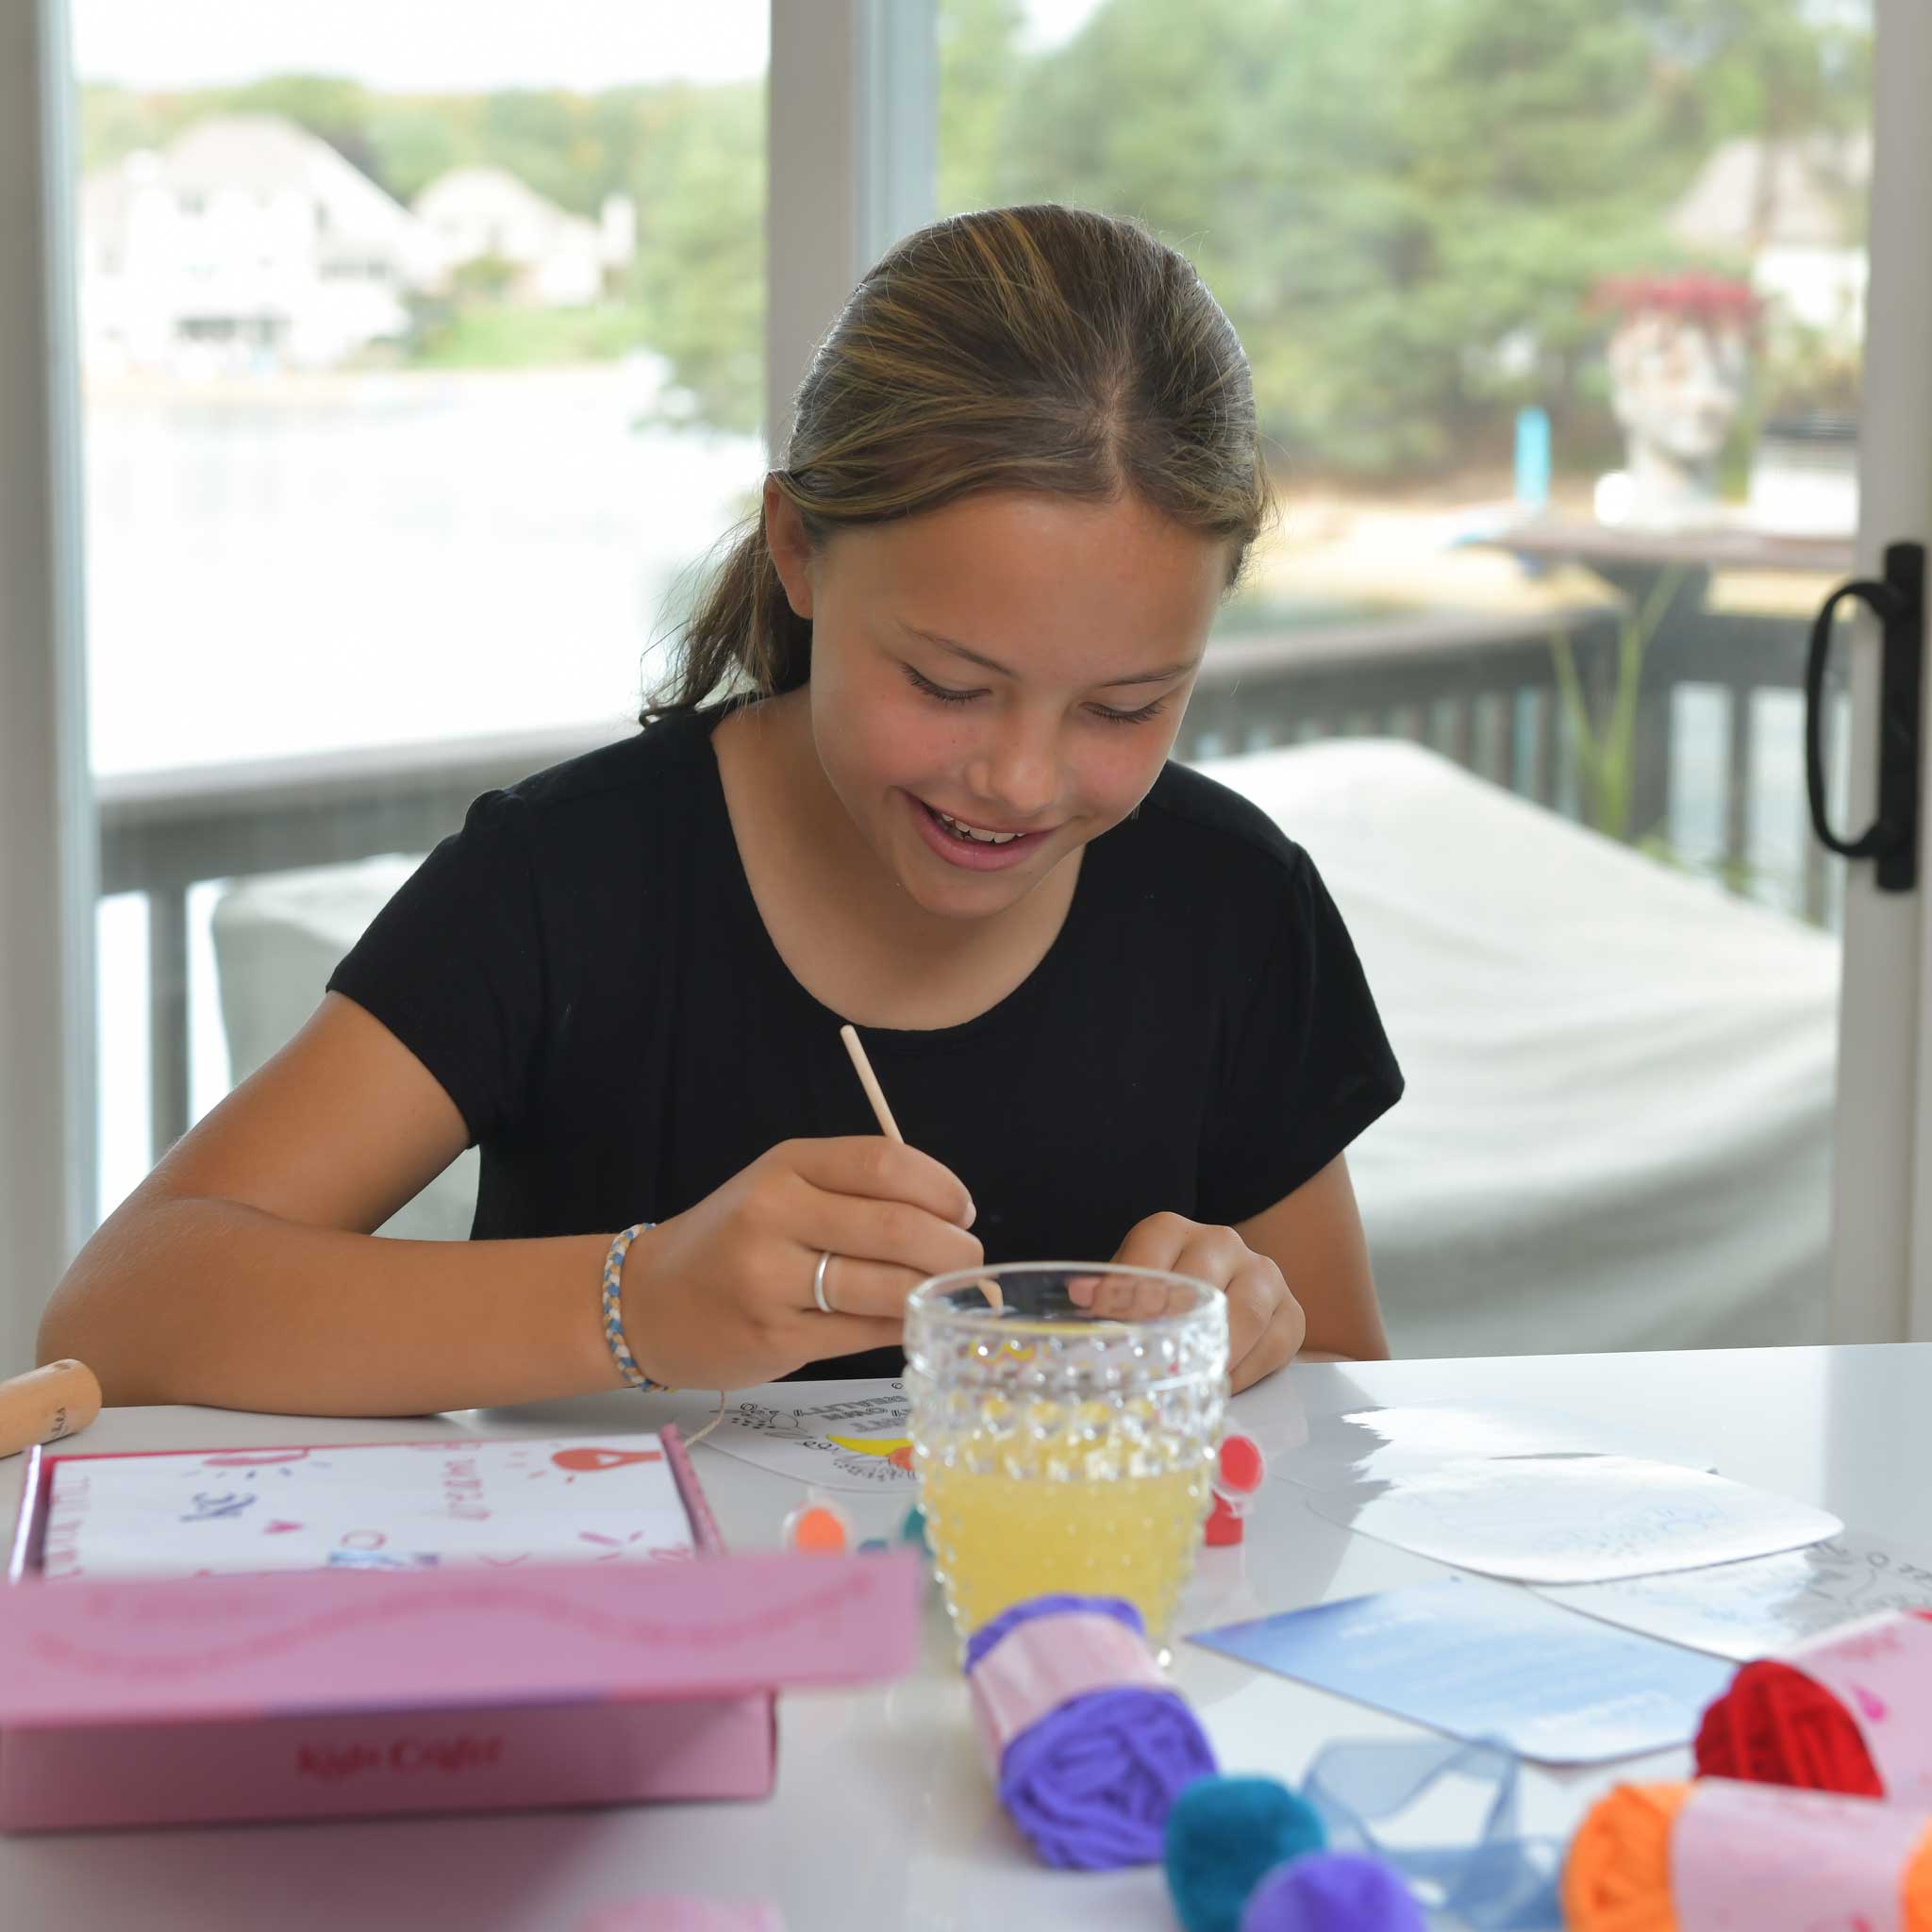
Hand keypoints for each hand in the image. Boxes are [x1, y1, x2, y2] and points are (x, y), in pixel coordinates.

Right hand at [615, 1138, 981, 1390]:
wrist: (649, 1303)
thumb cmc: (734, 1240)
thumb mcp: (782, 1188)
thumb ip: (855, 1191)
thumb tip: (953, 1218)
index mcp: (786, 1167)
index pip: (883, 1162)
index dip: (941, 1187)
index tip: (962, 1210)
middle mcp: (775, 1216)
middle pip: (896, 1227)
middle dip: (953, 1247)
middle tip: (970, 1260)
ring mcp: (771, 1281)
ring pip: (886, 1286)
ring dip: (935, 1291)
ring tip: (948, 1291)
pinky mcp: (775, 1338)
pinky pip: (865, 1332)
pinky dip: (902, 1326)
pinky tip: (910, 1320)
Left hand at [1072, 1213, 1305, 1393]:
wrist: (1227, 1303)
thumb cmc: (1164, 1302)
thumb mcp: (1131, 1290)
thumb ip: (1110, 1293)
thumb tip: (1081, 1294)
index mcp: (1172, 1231)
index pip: (1150, 1251)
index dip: (1129, 1290)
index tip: (1113, 1327)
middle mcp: (1221, 1242)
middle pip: (1201, 1281)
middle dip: (1175, 1327)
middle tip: (1155, 1365)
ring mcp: (1262, 1275)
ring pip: (1244, 1312)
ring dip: (1216, 1353)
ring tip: (1191, 1382)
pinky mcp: (1291, 1313)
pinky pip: (1274, 1344)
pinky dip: (1246, 1372)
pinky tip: (1221, 1386)